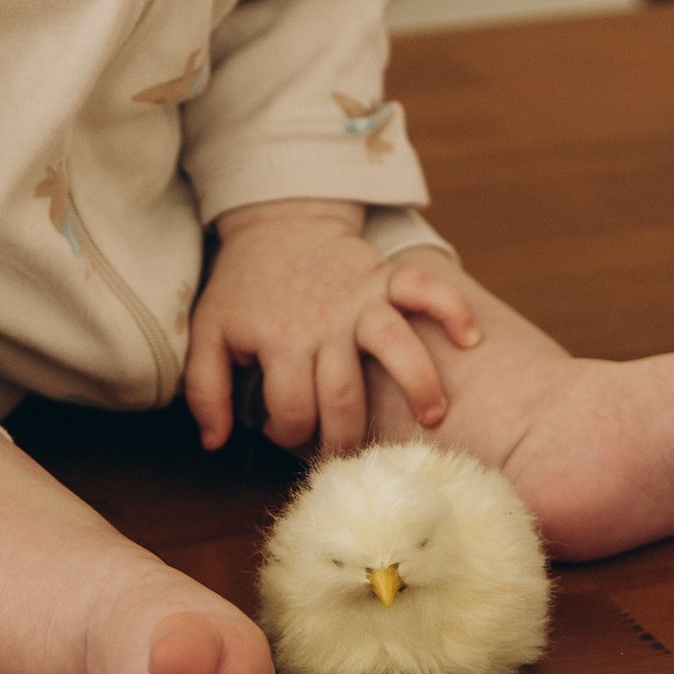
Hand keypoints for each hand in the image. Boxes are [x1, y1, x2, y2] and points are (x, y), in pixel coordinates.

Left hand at [183, 205, 481, 454]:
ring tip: (432, 418)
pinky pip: (424, 288)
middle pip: (345, 395)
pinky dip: (450, 309)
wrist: (277, 220)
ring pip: (395, 344)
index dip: (288, 434)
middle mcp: (324, 323)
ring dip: (417, 384)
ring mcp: (359, 298)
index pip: (292, 410)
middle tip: (352, 453)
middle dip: (348, 437)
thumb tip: (214, 443)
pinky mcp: (384, 276)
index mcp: (279, 340)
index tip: (285, 430)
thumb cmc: (244, 285)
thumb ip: (205, 390)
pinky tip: (468, 339)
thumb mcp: (208, 332)